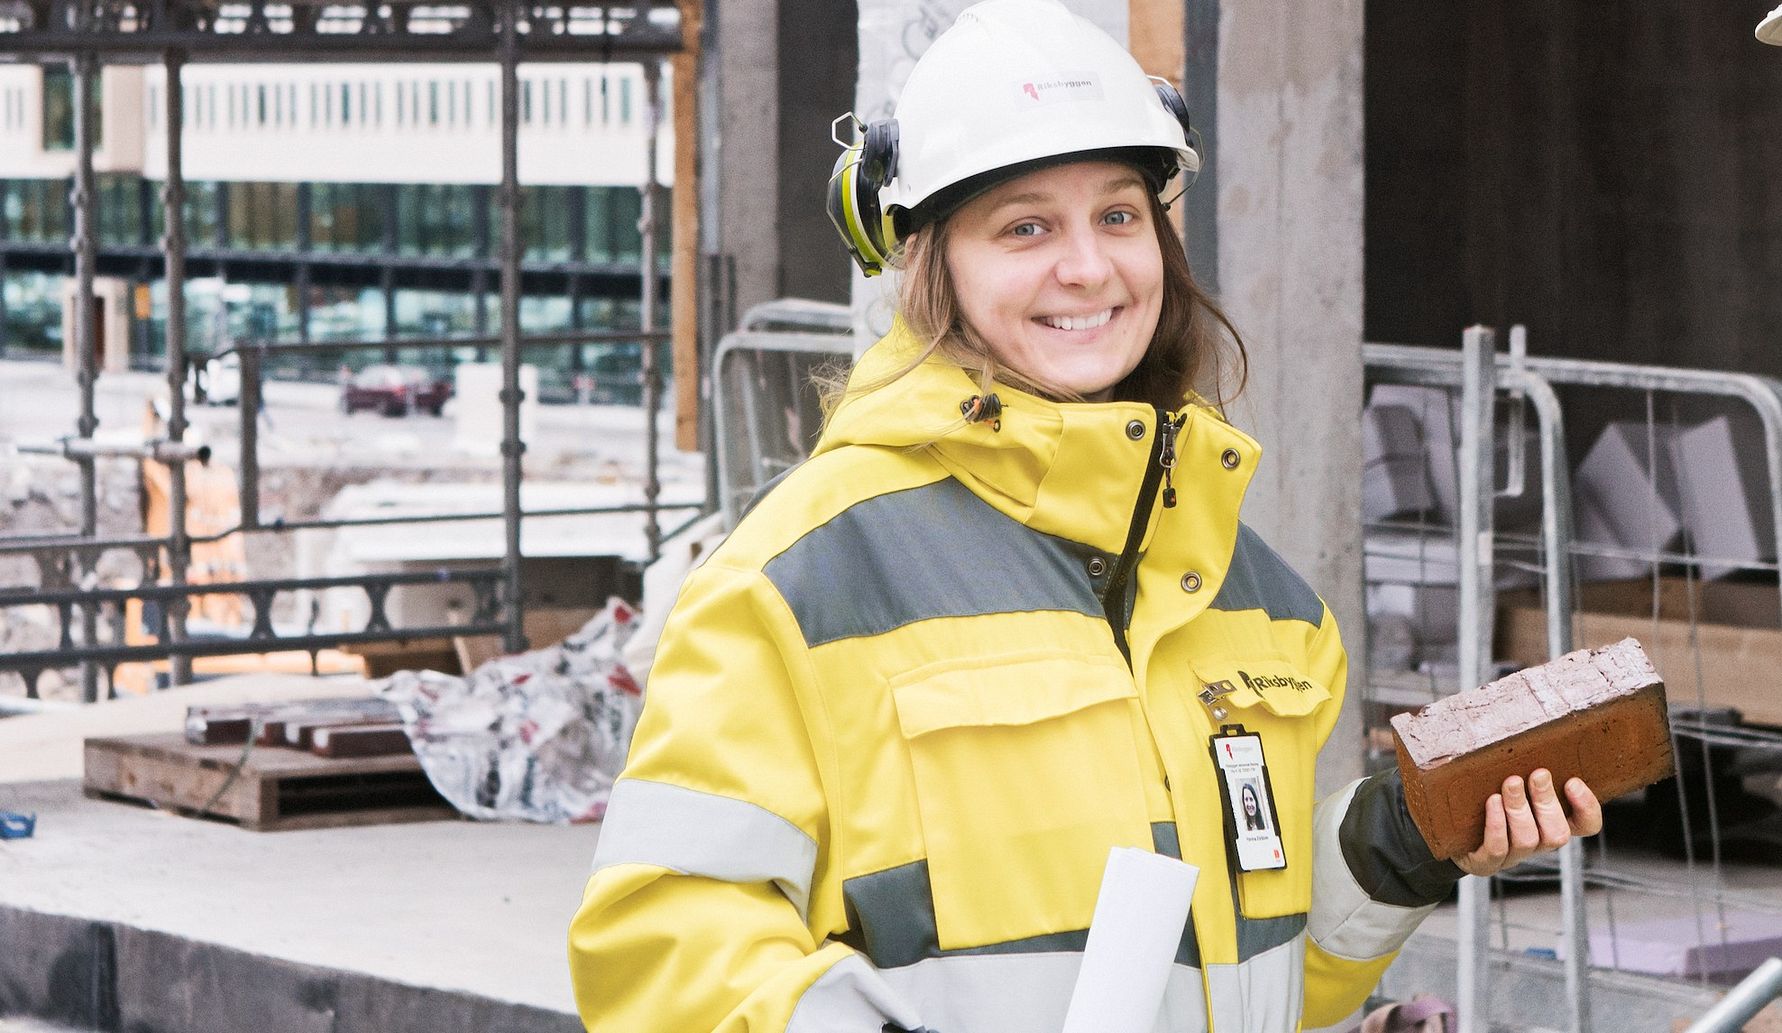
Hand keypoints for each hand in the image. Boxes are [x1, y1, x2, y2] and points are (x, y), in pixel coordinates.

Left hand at [1454, 769, 1602, 876]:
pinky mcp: (1486, 862)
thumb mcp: (1506, 777)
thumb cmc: (1482, 797)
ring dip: (1520, 809)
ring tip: (1510, 783)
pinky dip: (1497, 824)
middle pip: (1557, 833)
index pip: (1585, 825)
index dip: (1587, 808)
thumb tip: (1520, 722)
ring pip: (1528, 839)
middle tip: (1538, 774)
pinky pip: (1497, 848)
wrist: (1448, 831)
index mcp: (1550, 823)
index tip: (1573, 781)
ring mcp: (1513, 855)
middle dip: (1548, 801)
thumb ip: (1520, 762)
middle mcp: (1537, 842)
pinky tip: (1492, 802)